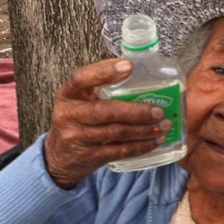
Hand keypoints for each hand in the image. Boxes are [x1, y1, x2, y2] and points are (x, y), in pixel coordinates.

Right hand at [44, 59, 171, 188]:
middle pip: (104, 111)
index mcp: (68, 94)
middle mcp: (69, 115)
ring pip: (116, 133)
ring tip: (164, 125)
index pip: (81, 78)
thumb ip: (100, 87)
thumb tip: (141, 73)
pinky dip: (141, 146)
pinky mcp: (89, 157)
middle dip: (136, 111)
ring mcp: (77, 138)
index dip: (104, 71)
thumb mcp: (79, 100)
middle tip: (159, 110)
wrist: (59, 157)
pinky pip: (120, 151)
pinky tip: (155, 141)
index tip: (129, 66)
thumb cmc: (77, 120)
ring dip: (144, 130)